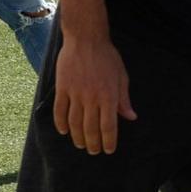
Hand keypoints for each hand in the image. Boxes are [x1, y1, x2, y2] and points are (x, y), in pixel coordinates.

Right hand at [53, 34, 137, 154]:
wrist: (86, 40)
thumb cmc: (107, 57)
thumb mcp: (121, 77)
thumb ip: (124, 99)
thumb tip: (131, 117)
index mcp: (109, 96)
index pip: (109, 126)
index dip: (109, 141)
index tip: (109, 150)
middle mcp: (92, 98)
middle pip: (90, 128)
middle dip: (93, 143)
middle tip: (94, 151)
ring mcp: (75, 93)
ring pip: (74, 123)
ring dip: (77, 137)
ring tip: (80, 145)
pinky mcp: (62, 88)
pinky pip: (60, 111)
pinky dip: (61, 123)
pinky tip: (64, 132)